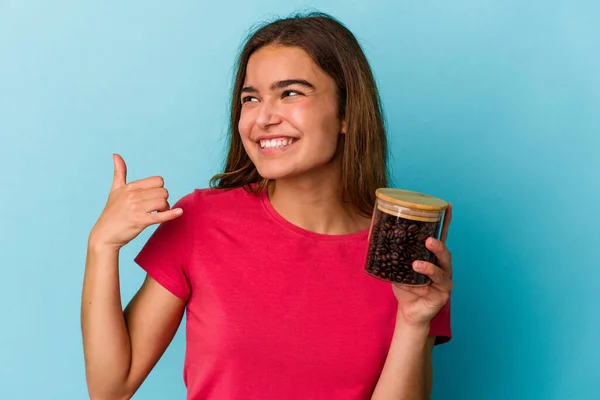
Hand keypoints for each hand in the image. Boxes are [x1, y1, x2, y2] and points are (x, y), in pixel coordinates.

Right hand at [88, 154, 182, 250]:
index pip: (158, 181)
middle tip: (157, 208)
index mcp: (130, 187)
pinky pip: (160, 216)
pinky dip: (172, 214)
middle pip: (163, 192)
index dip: (160, 189)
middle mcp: (132, 195)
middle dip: (164, 200)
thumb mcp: (115, 190)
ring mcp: (135, 208)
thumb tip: (116, 154)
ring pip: (163, 202)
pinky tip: (179, 212)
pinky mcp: (139, 221)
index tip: (154, 197)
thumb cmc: (112, 213)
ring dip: (165, 209)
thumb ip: (119, 172)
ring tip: (158, 214)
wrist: (104, 236)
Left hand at [392, 203, 453, 326]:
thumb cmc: (406, 285)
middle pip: (446, 254)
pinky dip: (416, 287)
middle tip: (428, 240)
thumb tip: (373, 232)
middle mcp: (443, 267)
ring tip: (416, 265)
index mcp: (434, 256)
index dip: (446, 221)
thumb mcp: (397, 265)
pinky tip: (405, 285)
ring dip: (429, 268)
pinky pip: (429, 290)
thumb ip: (393, 251)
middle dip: (438, 246)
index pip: (442, 236)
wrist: (408, 310)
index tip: (448, 205)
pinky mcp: (440, 297)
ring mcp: (444, 283)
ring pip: (441, 273)